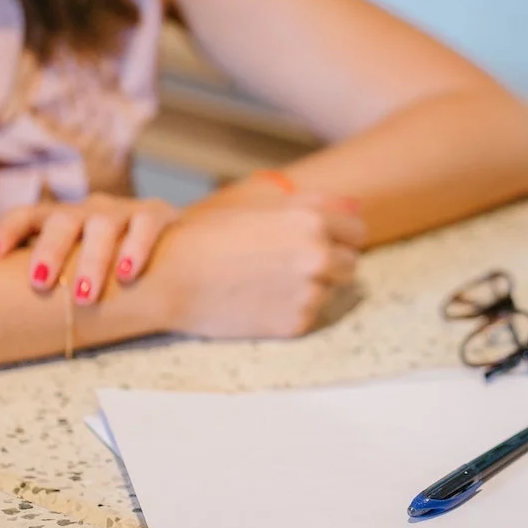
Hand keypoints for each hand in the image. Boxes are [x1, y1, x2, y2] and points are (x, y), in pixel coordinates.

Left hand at [0, 194, 180, 303]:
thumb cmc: (110, 263)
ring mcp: (123, 211)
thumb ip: (49, 276)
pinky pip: (145, 226)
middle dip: (50, 250)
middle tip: (41, 283)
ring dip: (92, 259)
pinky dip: (136, 248)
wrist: (173, 246)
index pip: (28, 215)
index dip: (6, 231)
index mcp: (62, 219)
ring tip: (84, 295)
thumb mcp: (77, 263)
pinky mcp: (157, 215)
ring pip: (103, 225)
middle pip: (63, 220)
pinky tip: (127, 274)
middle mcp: (89, 210)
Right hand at [147, 195, 366, 338]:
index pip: (357, 232)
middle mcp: (318, 255)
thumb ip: (317, 204)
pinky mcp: (296, 323)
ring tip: (268, 281)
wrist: (169, 278)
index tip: (319, 241)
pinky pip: (310, 314)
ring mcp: (309, 292)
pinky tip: (260, 300)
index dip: (338, 236)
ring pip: (331, 291)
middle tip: (289, 264)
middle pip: (350, 264)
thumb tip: (359, 207)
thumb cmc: (211, 235)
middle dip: (329, 264)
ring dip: (311, 287)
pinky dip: (292, 310)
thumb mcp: (263, 206)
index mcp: (312, 221)